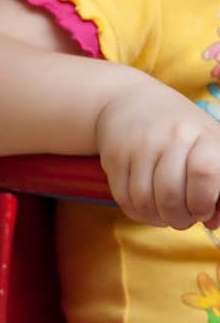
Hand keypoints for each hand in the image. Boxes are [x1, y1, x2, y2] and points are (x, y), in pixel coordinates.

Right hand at [95, 78, 219, 230]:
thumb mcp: (209, 144)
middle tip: (183, 217)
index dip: (204, 201)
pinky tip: (147, 205)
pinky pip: (124, 198)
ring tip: (164, 213)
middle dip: (180, 219)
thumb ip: (219, 182)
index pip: (204, 172)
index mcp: (200, 133)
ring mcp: (137, 145)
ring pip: (145, 202)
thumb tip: (213, 221)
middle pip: (171, 195)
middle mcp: (168, 136)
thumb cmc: (180, 130)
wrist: (131, 101)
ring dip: (157, 219)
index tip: (203, 209)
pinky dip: (138, 212)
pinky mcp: (113, 156)